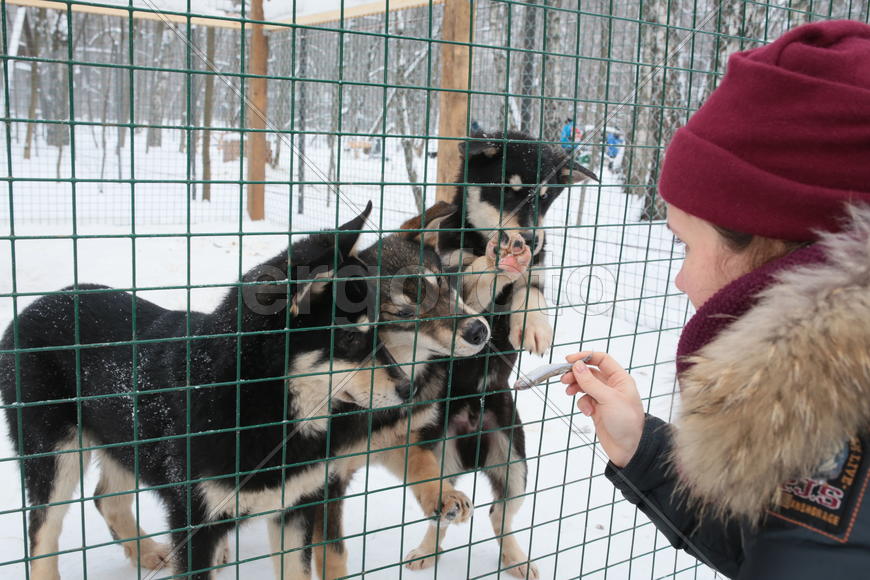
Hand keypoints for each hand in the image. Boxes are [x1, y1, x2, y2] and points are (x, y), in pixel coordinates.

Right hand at [561, 351, 644, 467]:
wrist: (629, 449)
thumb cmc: (626, 422)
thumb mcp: (608, 399)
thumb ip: (590, 382)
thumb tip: (577, 365)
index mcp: (620, 379)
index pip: (602, 359)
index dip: (585, 357)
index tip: (569, 360)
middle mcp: (612, 386)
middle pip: (590, 372)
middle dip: (576, 374)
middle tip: (563, 378)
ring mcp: (604, 398)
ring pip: (585, 385)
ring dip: (576, 387)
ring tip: (568, 392)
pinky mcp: (597, 410)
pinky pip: (584, 400)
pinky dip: (582, 404)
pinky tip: (586, 412)